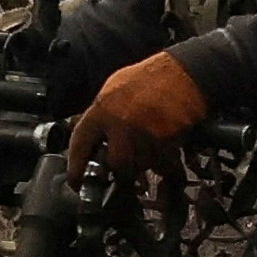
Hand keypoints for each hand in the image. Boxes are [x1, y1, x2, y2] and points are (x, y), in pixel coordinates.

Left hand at [66, 52, 207, 180]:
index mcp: (102, 110)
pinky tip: (164, 149)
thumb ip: (101, 114)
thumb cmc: (147, 79)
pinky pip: (162, 164)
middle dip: (121, 168)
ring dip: (144, 163)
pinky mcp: (167, 143)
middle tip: (126, 163)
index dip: (75, 167)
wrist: (181, 74)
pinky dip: (163, 162)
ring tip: (148, 147)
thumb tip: (91, 136)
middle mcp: (121, 124)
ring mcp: (144, 135)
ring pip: (140, 166)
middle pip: (116, 164)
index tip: (75, 182)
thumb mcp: (113, 89)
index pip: (80, 143)